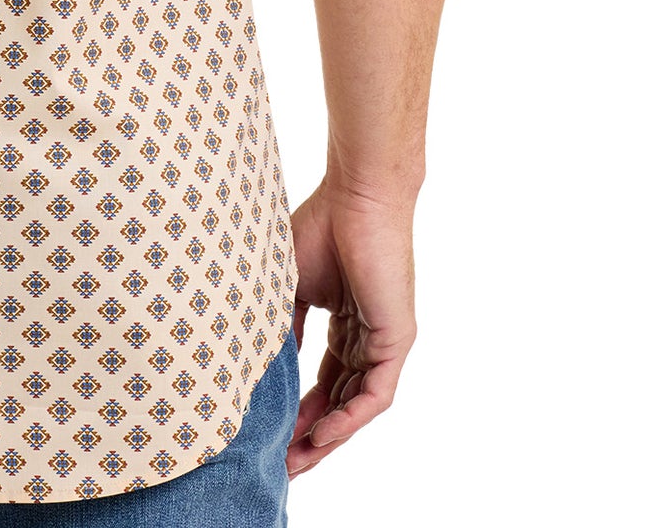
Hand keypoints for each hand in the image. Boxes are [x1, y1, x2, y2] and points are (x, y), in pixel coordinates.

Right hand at [285, 178, 417, 478]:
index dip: (299, 410)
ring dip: (329, 437)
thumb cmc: (321, 226)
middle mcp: (366, 338)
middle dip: (311, 435)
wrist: (356, 195)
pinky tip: (324, 436)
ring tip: (297, 462)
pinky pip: (375, 394)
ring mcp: (384, 341)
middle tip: (282, 464)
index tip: (270, 436)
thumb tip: (262, 369)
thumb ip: (282, 327)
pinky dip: (350, 419)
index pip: (323, 381)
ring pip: (356, 405)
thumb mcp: (289, 286)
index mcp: (343, 323)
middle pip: (339, 400)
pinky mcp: (397, 340)